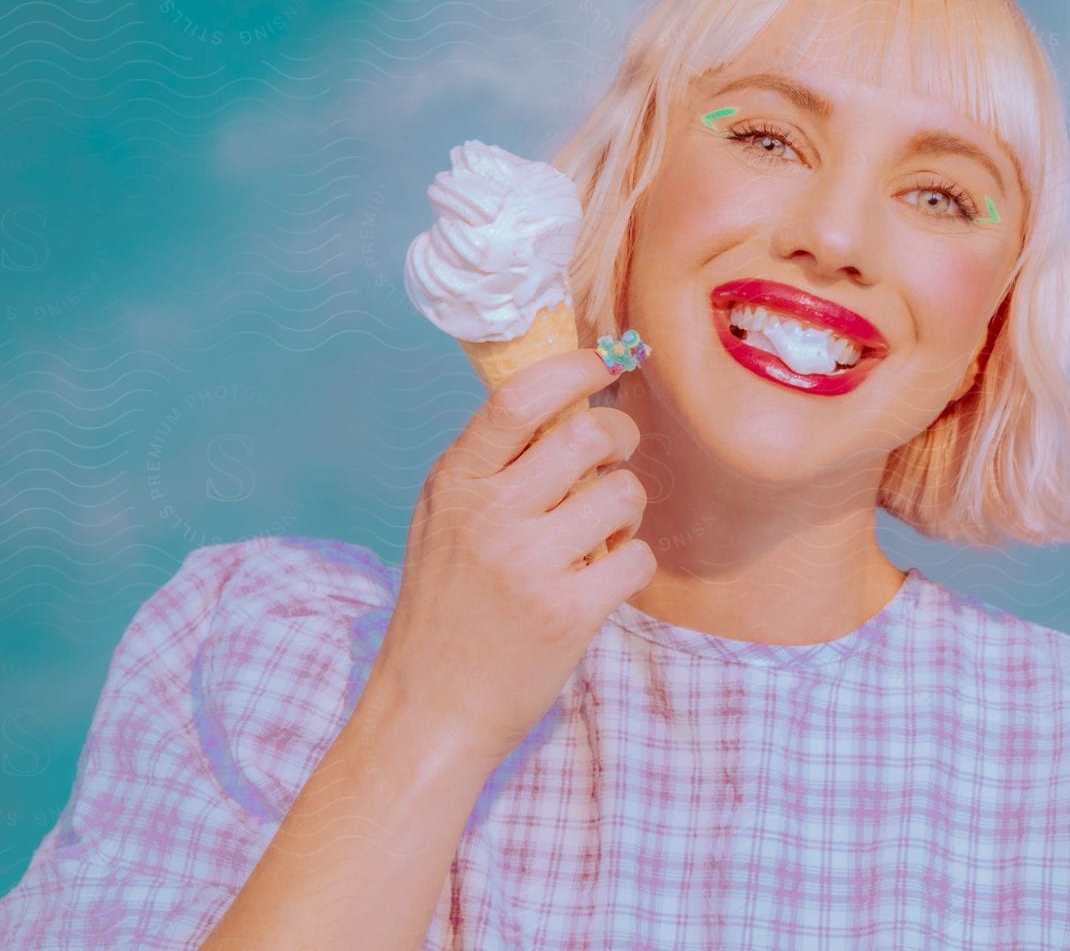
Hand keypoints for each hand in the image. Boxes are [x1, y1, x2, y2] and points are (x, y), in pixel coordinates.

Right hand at [373, 347, 653, 769]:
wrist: (432, 708)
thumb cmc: (444, 608)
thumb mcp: (440, 520)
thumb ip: (488, 465)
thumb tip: (559, 397)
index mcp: (456, 485)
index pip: (520, 399)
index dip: (573, 368)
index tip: (602, 362)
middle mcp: (489, 518)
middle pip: (588, 436)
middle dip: (619, 436)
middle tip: (616, 454)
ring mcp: (528, 566)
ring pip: (623, 494)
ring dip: (628, 506)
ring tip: (605, 529)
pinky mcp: (567, 614)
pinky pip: (637, 557)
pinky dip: (632, 562)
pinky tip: (605, 576)